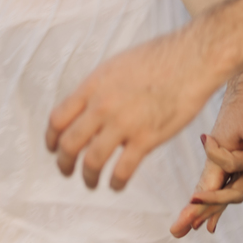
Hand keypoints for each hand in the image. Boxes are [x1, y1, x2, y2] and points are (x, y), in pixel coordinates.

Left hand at [46, 24, 217, 190]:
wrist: (191, 59)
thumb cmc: (158, 58)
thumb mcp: (116, 66)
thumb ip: (98, 88)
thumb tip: (86, 108)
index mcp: (93, 85)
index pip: (58, 118)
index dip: (52, 138)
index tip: (54, 147)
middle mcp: (102, 106)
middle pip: (70, 143)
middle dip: (63, 162)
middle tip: (66, 170)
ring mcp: (123, 123)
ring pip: (92, 161)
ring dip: (87, 177)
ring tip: (90, 183)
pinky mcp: (146, 139)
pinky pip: (122, 170)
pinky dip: (115, 182)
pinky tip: (116, 184)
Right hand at [169, 67, 242, 237]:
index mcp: (220, 151)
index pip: (209, 187)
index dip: (199, 207)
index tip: (183, 225)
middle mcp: (221, 153)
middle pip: (210, 188)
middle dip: (195, 211)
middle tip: (176, 231)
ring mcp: (228, 149)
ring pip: (220, 181)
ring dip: (211, 202)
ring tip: (203, 224)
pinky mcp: (238, 146)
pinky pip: (229, 172)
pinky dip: (221, 188)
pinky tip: (212, 194)